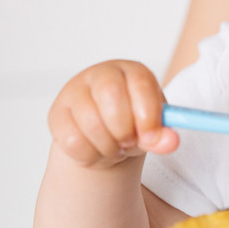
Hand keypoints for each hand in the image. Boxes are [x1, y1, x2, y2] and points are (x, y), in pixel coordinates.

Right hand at [47, 60, 178, 168]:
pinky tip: (95, 151)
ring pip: (91, 122)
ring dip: (108, 147)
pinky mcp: (57, 113)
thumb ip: (162, 135)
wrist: (101, 137)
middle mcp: (102, 74)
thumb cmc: (131, 125)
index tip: (151, 138)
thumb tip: (171, 142)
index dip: (148, 112)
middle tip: (129, 143)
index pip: (140, 81)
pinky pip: (72, 140)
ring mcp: (75, 91)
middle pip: (111, 94)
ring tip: (115, 148)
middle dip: (124, 129)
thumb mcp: (151, 129)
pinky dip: (89, 155)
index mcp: (132, 71)